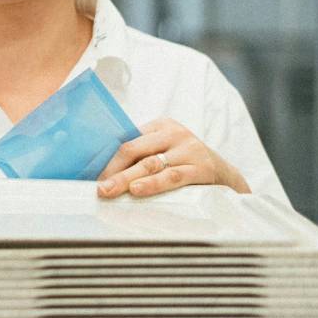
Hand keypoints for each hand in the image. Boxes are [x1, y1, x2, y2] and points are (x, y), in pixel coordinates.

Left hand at [97, 118, 249, 198]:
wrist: (227, 176)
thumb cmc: (187, 165)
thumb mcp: (166, 152)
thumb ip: (142, 156)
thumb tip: (102, 174)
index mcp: (161, 126)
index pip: (127, 139)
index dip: (107, 157)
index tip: (90, 174)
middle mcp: (174, 134)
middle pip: (134, 150)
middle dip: (112, 170)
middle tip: (97, 187)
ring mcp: (189, 150)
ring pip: (150, 164)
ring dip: (127, 179)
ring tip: (110, 190)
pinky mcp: (201, 168)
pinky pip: (172, 177)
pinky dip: (153, 184)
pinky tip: (138, 190)